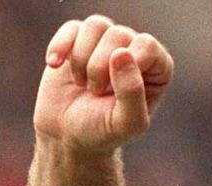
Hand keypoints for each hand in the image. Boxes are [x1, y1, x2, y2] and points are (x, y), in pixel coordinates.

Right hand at [33, 16, 173, 154]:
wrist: (67, 133)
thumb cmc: (103, 130)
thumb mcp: (126, 123)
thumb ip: (132, 92)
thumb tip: (121, 53)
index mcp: (157, 69)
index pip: (147, 46)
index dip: (126, 66)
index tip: (112, 91)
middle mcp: (135, 50)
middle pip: (119, 35)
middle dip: (100, 67)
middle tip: (95, 92)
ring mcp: (107, 42)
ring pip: (97, 25)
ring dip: (82, 58)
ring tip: (82, 83)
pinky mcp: (79, 39)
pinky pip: (72, 27)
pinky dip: (60, 46)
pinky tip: (54, 64)